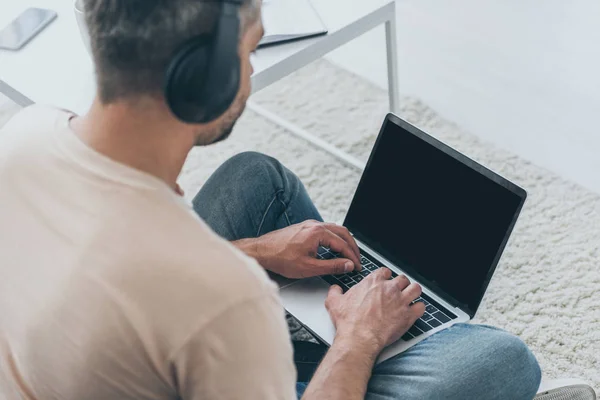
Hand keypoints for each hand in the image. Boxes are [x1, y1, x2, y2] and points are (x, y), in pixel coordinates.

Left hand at [243, 220, 361, 278]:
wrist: (261, 251)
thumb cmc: (280, 259)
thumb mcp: (309, 267)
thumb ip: (331, 266)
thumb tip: (348, 265)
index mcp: (317, 232)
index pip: (343, 244)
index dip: (353, 257)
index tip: (357, 267)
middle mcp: (315, 224)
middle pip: (343, 233)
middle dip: (353, 247)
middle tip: (358, 260)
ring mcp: (309, 224)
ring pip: (335, 229)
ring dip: (344, 241)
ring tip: (349, 254)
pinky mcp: (305, 227)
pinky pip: (326, 229)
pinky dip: (335, 238)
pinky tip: (334, 247)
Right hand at [325, 268, 424, 354]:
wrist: (359, 338)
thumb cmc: (349, 321)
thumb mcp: (334, 302)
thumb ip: (335, 292)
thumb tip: (335, 289)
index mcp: (373, 282)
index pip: (385, 271)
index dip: (386, 276)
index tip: (384, 282)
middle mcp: (389, 288)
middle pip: (402, 279)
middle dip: (401, 284)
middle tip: (398, 291)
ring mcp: (400, 301)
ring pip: (416, 289)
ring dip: (413, 292)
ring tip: (410, 297)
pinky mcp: (408, 315)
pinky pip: (421, 307)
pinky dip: (419, 308)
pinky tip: (414, 311)